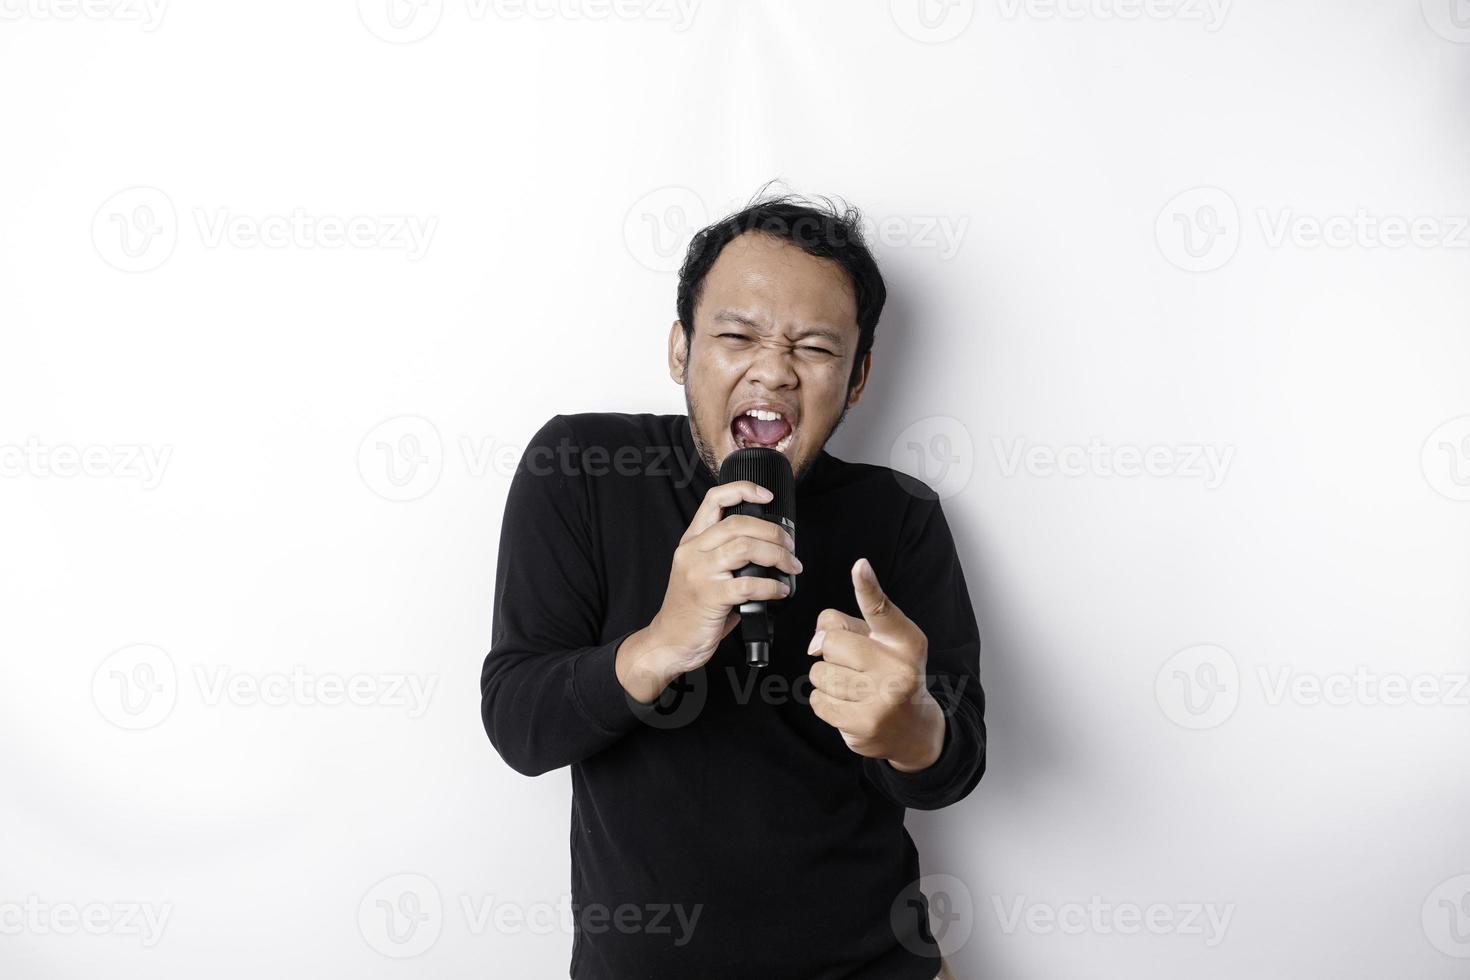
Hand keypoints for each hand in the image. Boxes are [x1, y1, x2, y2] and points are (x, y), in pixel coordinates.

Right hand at [617, 481, 800, 701]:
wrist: (668, 642)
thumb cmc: (691, 611)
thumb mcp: (702, 573)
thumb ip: (726, 557)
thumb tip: (768, 550)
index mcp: (692, 541)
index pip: (714, 500)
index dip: (743, 490)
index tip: (767, 495)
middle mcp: (693, 552)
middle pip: (738, 523)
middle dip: (773, 532)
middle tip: (790, 547)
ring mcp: (699, 574)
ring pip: (745, 548)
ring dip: (777, 555)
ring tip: (790, 567)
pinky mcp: (708, 597)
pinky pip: (748, 584)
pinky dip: (771, 586)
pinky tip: (779, 591)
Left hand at [807, 557, 945, 771]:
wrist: (912, 729)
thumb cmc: (891, 675)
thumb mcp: (883, 644)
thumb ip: (848, 627)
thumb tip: (815, 642)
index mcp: (905, 641)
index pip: (881, 609)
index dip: (867, 586)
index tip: (860, 566)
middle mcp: (897, 667)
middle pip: (832, 640)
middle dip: (832, 651)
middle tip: (853, 665)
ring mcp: (881, 697)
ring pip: (820, 672)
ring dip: (827, 678)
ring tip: (852, 687)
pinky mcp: (862, 723)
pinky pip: (817, 699)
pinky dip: (824, 700)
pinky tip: (846, 704)